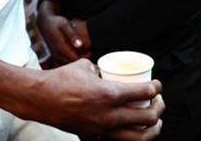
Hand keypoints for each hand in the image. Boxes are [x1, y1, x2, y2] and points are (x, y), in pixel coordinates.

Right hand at [24, 59, 163, 139]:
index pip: (145, 92)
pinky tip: (135, 129)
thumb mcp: (85, 67)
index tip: (157, 85)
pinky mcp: (96, 136)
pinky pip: (122, 140)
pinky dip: (133, 136)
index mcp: (110, 94)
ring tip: (154, 121)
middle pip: (149, 117)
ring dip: (153, 129)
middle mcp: (111, 115)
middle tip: (157, 101)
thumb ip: (101, 70)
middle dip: (159, 108)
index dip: (157, 88)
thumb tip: (107, 71)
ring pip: (141, 138)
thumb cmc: (61, 80)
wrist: (41, 99)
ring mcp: (104, 129)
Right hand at [37, 1, 89, 63]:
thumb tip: (80, 45)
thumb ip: (72, 35)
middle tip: (90, 51)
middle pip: (73, 63)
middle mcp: (57, 54)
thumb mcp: (65, 25)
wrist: (45, 23)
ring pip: (69, 63)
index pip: (76, 59)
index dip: (85, 57)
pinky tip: (78, 52)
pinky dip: (72, 59)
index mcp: (61, 48)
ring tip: (85, 51)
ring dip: (77, 60)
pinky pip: (65, 61)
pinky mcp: (55, 55)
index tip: (91, 50)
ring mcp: (55, 55)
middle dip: (82, 59)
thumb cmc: (56, 22)